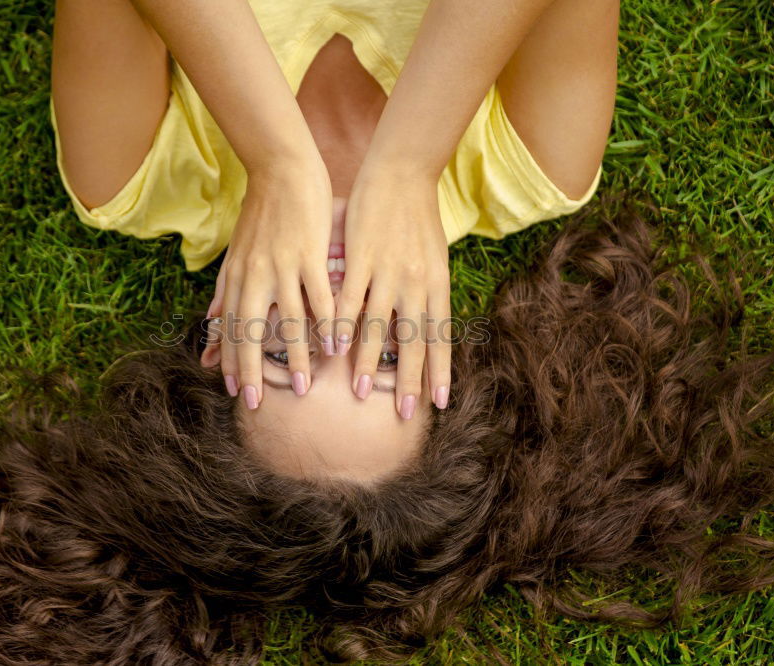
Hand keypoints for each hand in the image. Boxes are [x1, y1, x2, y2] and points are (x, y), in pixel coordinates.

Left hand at [206, 156, 336, 408]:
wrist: (281, 170)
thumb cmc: (260, 214)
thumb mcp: (236, 254)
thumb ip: (225, 291)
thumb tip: (211, 324)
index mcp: (238, 277)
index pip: (232, 328)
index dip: (233, 361)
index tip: (238, 392)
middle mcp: (255, 275)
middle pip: (251, 332)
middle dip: (253, 370)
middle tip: (258, 403)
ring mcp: (283, 265)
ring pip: (287, 321)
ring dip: (296, 357)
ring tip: (304, 388)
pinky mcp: (310, 253)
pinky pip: (319, 296)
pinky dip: (327, 323)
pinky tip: (335, 346)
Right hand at [334, 163, 451, 417]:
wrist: (402, 173)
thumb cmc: (417, 217)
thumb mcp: (433, 258)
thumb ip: (427, 293)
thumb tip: (423, 328)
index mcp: (436, 284)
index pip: (440, 336)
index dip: (439, 371)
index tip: (438, 403)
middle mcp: (417, 283)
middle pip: (415, 340)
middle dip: (410, 379)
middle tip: (404, 412)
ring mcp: (388, 271)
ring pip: (380, 326)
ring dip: (371, 362)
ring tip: (361, 392)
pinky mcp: (361, 258)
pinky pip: (350, 300)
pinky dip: (343, 326)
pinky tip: (334, 348)